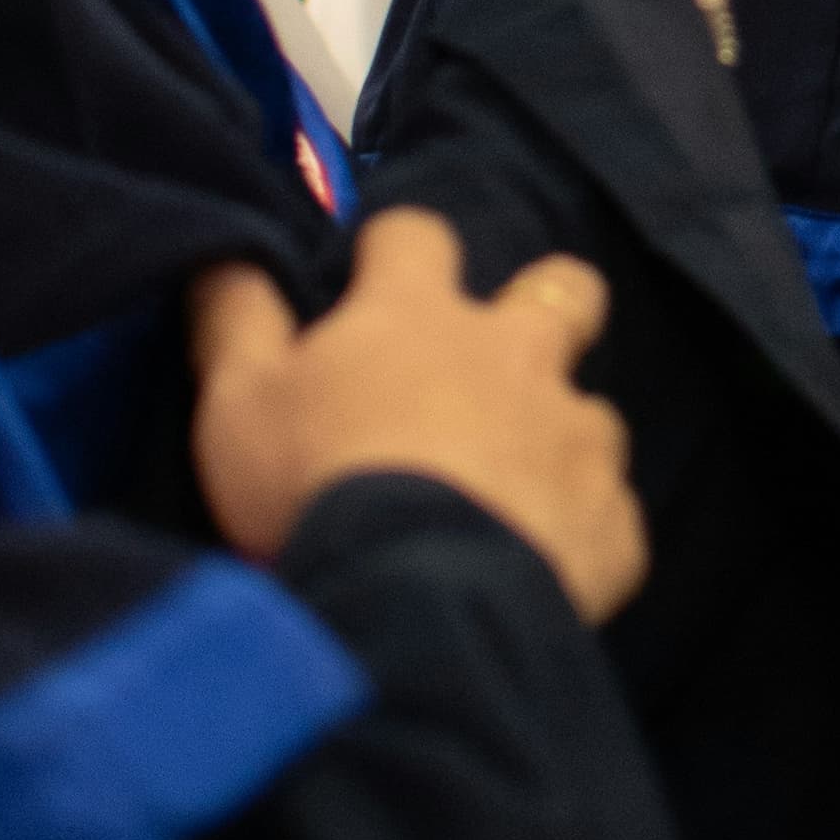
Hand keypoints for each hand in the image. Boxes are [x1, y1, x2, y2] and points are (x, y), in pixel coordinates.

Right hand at [189, 206, 645, 621]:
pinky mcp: (614, 524)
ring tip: (510, 498)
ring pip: (592, 413)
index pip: (417, 236)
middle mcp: (518, 357)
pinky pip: (610, 517)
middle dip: (546, 303)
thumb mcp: (238, 400)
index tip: (373, 279)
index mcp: (421, 316)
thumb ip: (234, 318)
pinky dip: (578, 534)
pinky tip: (541, 571)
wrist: (414, 602)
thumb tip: (226, 250)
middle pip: (563, 290)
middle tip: (503, 354)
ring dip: (557, 441)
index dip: (395, 250)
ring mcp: (578, 438)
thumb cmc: (313, 485)